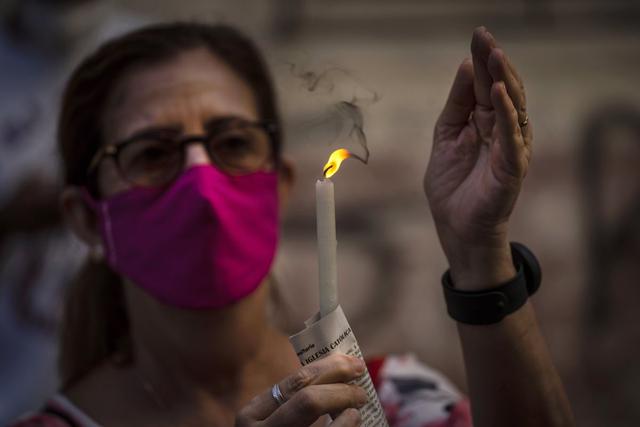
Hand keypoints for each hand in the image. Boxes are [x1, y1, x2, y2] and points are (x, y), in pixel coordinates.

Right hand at [235, 353, 365, 426]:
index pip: (296, 381)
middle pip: (309, 401)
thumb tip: (341, 369)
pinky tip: (353, 422)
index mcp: (250, 415)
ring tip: (358, 407)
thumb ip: (294, 401)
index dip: (330, 368)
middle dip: (342, 389)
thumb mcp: (275, 419)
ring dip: (348, 410)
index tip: (354, 364)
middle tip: (361, 388)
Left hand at [424, 27, 531, 289]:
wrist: (455, 226)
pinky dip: (507, 114)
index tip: (477, 35)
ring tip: (494, 55)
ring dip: (504, 80)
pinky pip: (512, 136)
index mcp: (484, 123)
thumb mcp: (446, 136)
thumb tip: (465, 67)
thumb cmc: (452, 186)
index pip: (486, 85)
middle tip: (485, 37)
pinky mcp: (512, 167)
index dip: (482, 61)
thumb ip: (456, 105)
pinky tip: (498, 93)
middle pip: (502, 89)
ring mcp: (510, 147)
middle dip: (493, 63)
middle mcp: (502, 131)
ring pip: (513, 107)